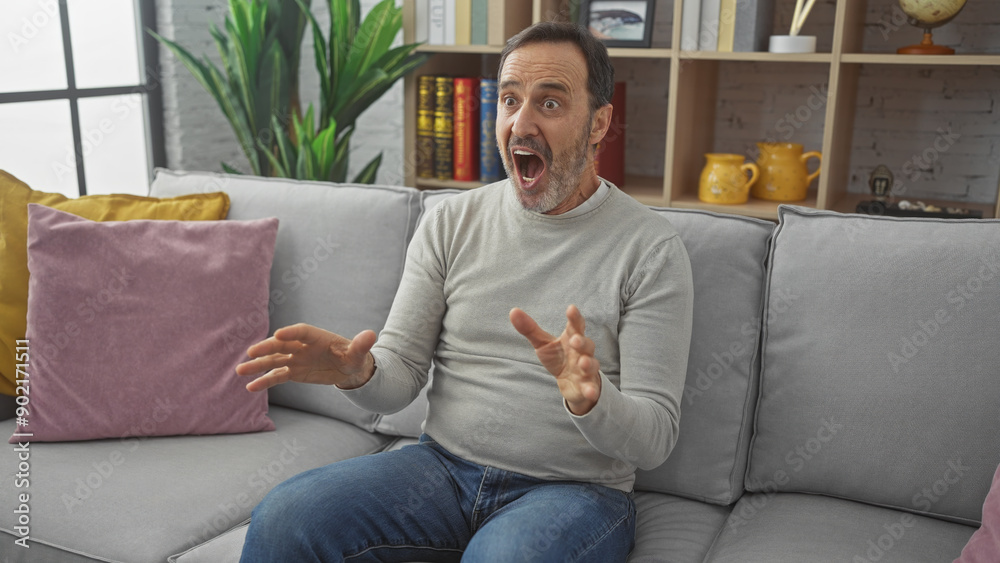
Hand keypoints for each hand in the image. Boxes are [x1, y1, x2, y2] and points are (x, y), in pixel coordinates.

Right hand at [236, 323, 376, 391]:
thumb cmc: (354, 356)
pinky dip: (264, 381)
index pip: (301, 332)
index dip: (291, 332)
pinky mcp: (293, 371)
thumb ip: (361, 345)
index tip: (279, 334)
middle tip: (252, 352)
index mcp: (317, 336)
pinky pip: (276, 376)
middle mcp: (302, 345)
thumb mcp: (359, 353)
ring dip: (258, 365)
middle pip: (282, 344)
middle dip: (267, 347)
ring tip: (240, 370)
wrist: (348, 368)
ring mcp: (295, 358)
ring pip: (274, 360)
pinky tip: (250, 387)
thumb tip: (371, 335)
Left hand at [509, 305, 600, 414]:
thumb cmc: (558, 357)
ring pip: (591, 365)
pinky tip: (590, 392)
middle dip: (581, 342)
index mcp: (572, 337)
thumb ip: (529, 328)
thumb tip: (513, 311)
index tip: (571, 309)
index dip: (574, 317)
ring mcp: (586, 369)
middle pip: (586, 344)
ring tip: (583, 363)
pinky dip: (591, 390)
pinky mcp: (587, 386)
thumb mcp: (542, 343)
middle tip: (574, 340)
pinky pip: (591, 387)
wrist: (570, 383)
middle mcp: (582, 352)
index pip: (575, 325)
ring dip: (588, 364)